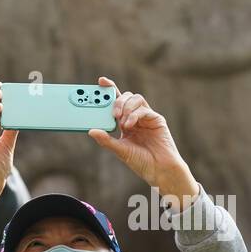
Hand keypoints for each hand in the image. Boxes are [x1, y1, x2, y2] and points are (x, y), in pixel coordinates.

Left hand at [88, 77, 197, 203]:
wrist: (159, 170)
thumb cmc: (141, 161)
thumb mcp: (120, 150)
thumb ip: (106, 140)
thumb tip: (90, 131)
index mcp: (124, 122)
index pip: (116, 101)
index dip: (109, 89)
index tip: (101, 81)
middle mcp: (135, 117)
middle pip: (125, 97)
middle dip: (116, 100)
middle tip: (112, 113)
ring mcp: (146, 117)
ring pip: (135, 98)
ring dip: (126, 106)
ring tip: (120, 120)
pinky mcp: (156, 119)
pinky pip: (144, 110)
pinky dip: (134, 115)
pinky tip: (129, 124)